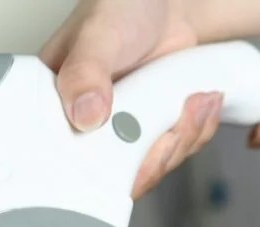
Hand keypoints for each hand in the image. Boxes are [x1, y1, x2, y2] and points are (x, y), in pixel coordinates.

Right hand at [41, 0, 222, 197]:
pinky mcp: (156, 134)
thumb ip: (85, 73)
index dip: (99, 173)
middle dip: (154, 154)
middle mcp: (89, 128)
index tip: (130, 154)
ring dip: (183, 138)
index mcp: (58, 108)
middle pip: (117, 176)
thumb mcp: (97, 35)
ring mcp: (126, 134)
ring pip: (154, 167)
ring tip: (192, 99)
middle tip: (172, 123)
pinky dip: (198, 130)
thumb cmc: (121, 10)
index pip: (67, 163)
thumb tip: (84, 116)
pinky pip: (180, 151)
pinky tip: (201, 101)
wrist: (167, 7)